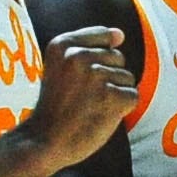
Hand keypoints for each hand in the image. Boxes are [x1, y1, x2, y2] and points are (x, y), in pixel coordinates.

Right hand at [22, 26, 139, 170]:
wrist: (44, 141)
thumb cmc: (55, 106)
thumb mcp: (59, 66)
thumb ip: (87, 46)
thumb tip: (119, 35)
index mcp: (63, 44)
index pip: (103, 36)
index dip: (98, 60)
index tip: (81, 79)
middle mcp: (79, 55)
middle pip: (118, 58)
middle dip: (107, 78)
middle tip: (83, 97)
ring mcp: (96, 76)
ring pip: (127, 78)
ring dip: (115, 95)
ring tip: (90, 107)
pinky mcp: (111, 96)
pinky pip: (133, 96)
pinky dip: (122, 109)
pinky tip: (101, 116)